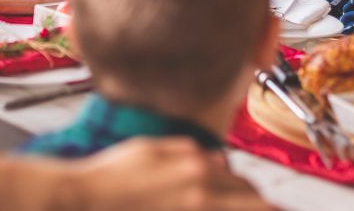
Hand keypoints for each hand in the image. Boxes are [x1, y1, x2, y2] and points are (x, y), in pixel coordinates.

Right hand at [69, 137, 271, 210]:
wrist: (84, 198)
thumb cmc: (110, 173)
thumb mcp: (149, 148)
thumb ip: (187, 151)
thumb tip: (220, 159)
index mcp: (195, 169)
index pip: (242, 181)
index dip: (253, 193)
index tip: (258, 200)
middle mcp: (199, 195)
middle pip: (250, 203)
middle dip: (262, 206)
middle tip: (270, 209)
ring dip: (247, 209)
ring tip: (261, 209)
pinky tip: (217, 210)